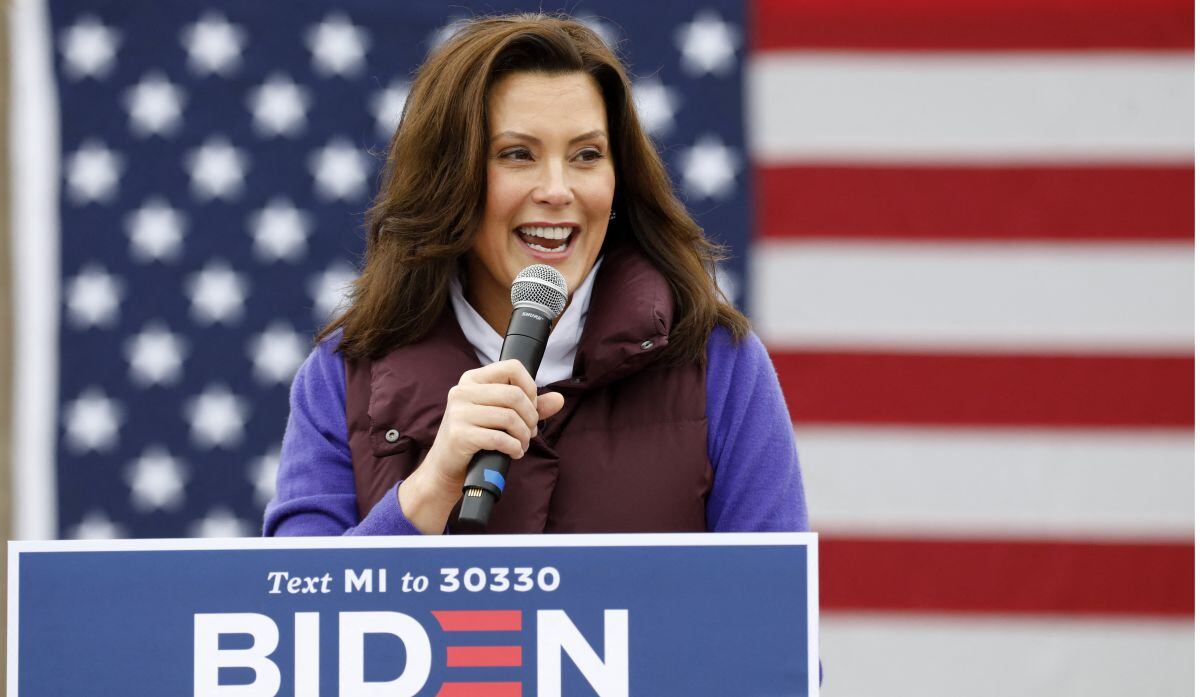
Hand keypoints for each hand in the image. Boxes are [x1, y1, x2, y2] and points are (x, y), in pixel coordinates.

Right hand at [399, 360, 564, 532]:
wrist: (446, 466)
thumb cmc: (476, 437)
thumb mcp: (501, 416)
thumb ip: (530, 406)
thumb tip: (559, 399)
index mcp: (472, 379)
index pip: (512, 367)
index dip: (530, 387)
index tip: (532, 407)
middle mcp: (462, 391)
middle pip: (514, 395)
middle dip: (531, 417)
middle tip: (531, 432)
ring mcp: (459, 412)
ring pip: (509, 417)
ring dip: (524, 435)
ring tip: (523, 444)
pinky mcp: (459, 435)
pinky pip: (499, 438)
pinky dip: (514, 448)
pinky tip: (514, 453)